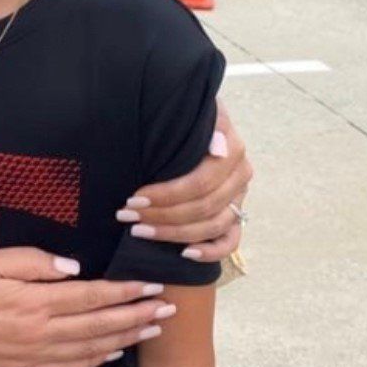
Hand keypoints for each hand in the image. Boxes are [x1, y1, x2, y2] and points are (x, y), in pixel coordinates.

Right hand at [0, 248, 174, 366]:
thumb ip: (32, 261)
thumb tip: (73, 268)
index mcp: (34, 302)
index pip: (90, 297)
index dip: (124, 292)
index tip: (151, 286)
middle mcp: (42, 331)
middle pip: (100, 325)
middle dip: (137, 316)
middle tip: (168, 310)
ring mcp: (37, 354)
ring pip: (92, 348)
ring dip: (126, 339)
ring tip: (152, 330)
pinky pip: (72, 366)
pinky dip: (98, 360)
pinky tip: (114, 352)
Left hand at [117, 101, 251, 261]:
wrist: (186, 121)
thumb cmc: (178, 118)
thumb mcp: (182, 112)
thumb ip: (198, 125)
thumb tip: (218, 148)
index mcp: (231, 147)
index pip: (201, 182)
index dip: (166, 195)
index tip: (133, 198)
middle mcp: (240, 173)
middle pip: (204, 206)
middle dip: (161, 215)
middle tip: (126, 216)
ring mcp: (239, 196)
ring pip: (213, 225)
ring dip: (174, 234)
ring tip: (139, 231)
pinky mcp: (235, 214)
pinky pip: (230, 241)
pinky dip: (210, 251)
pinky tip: (184, 254)